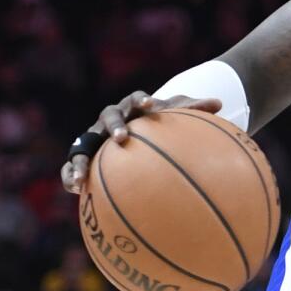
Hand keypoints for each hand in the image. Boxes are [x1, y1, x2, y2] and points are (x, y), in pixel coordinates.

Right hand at [60, 91, 221, 193]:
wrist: (134, 132)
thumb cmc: (157, 124)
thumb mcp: (174, 116)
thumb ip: (194, 110)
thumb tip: (219, 103)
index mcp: (132, 107)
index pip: (135, 99)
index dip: (141, 100)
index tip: (150, 104)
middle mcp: (109, 120)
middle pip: (108, 117)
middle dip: (114, 126)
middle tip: (122, 137)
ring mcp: (94, 138)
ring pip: (81, 145)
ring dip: (80, 159)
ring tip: (82, 177)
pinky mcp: (84, 156)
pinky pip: (72, 166)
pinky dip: (70, 176)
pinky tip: (75, 191)